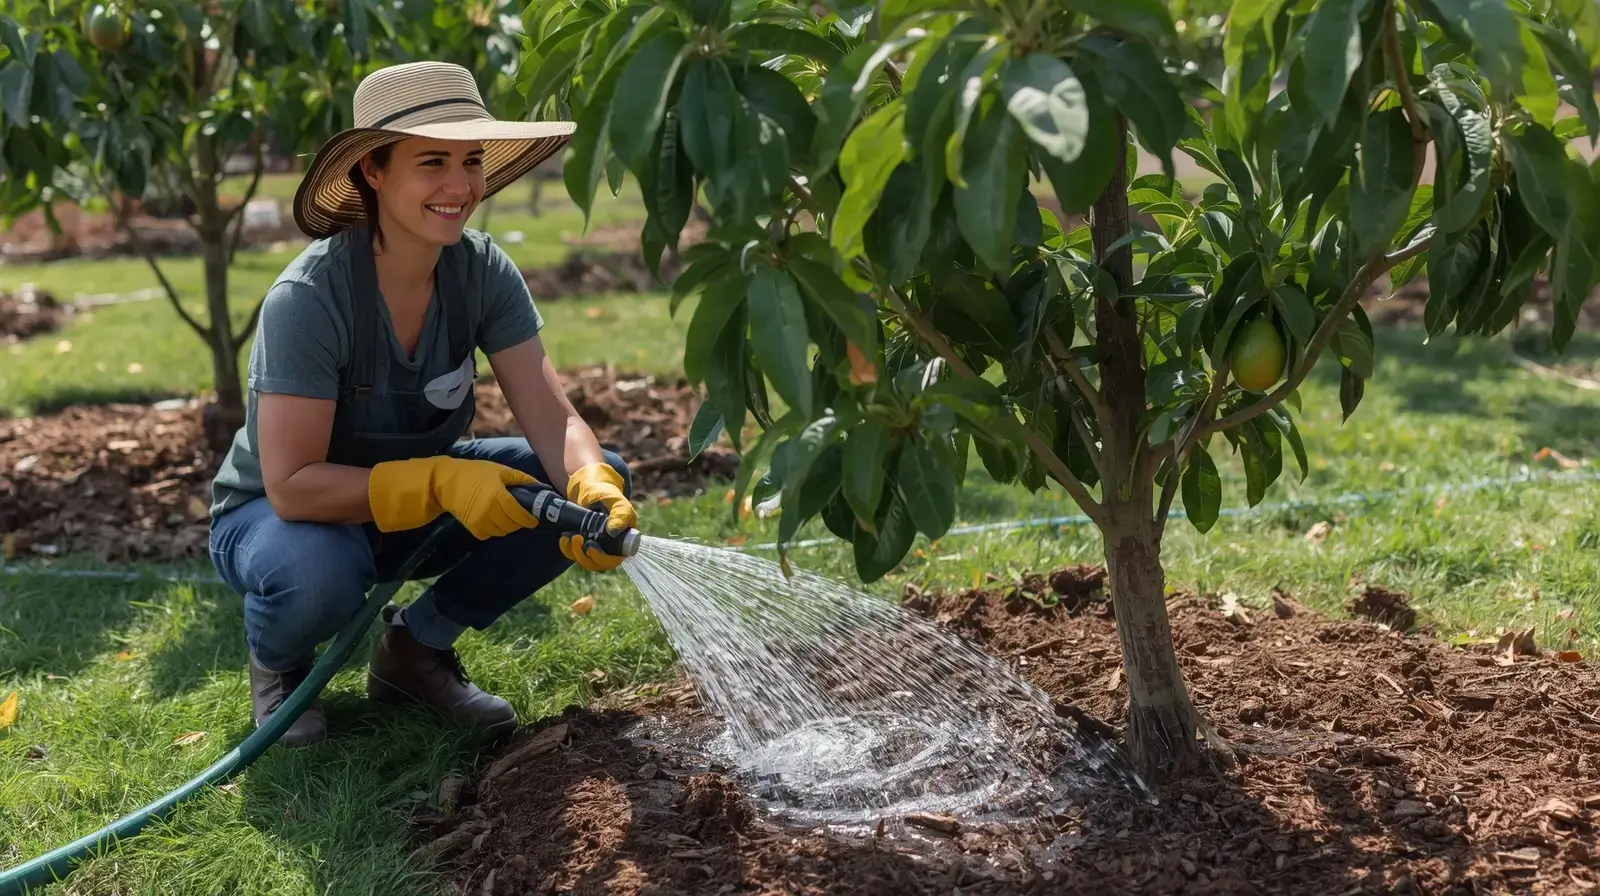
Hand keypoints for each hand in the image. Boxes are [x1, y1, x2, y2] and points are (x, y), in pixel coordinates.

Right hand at [368, 456, 540, 539]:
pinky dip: (495, 529)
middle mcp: (490, 512)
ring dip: (508, 526)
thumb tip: (540, 487)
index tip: (534, 517)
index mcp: (498, 496)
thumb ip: (520, 479)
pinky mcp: (473, 529)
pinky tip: (494, 518)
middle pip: (512, 525)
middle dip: (519, 521)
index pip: (519, 514)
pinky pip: (490, 534)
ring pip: (502, 532)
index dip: (529, 518)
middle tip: (520, 513)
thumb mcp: (499, 471)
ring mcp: (480, 522)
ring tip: (507, 515)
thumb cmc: (475, 473)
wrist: (445, 483)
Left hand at [560, 462, 636, 571]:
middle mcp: (610, 546)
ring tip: (570, 536)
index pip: (616, 560)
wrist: (589, 488)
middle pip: (599, 565)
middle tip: (577, 539)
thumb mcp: (615, 500)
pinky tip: (564, 537)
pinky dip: (567, 549)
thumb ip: (620, 513)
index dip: (604, 560)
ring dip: (575, 552)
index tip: (591, 547)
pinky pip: (574, 555)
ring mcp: (596, 546)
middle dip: (586, 557)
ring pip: (586, 562)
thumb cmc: (605, 493)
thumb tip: (613, 532)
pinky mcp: (582, 544)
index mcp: (623, 539)